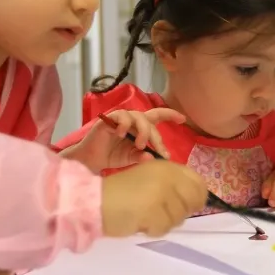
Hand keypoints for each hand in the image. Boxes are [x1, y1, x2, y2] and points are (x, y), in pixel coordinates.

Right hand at [61, 108, 181, 173]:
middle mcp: (132, 120)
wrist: (90, 160)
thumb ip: (141, 157)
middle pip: (150, 120)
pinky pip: (120, 116)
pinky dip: (124, 125)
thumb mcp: (130, 158)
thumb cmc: (112, 156)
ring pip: (138, 117)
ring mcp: (120, 118)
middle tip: (158, 150)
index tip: (183, 119)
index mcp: (140, 127)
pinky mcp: (108, 119)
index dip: (170, 115)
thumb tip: (154, 158)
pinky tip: (121, 135)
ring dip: (142, 131)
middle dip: (156, 136)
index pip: (157, 117)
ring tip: (140, 144)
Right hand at [99, 159, 207, 236]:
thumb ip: (172, 185)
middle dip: (182, 212)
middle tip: (163, 214)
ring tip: (146, 216)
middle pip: (193, 201)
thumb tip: (196, 201)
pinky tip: (140, 222)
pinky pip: (164, 228)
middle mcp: (167, 176)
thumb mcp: (150, 179)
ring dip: (164, 222)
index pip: (198, 182)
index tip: (188, 206)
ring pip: (179, 217)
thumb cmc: (122, 192)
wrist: (95, 201)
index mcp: (167, 167)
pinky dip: (153, 230)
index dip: (198, 197)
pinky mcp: (153, 210)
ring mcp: (161, 193)